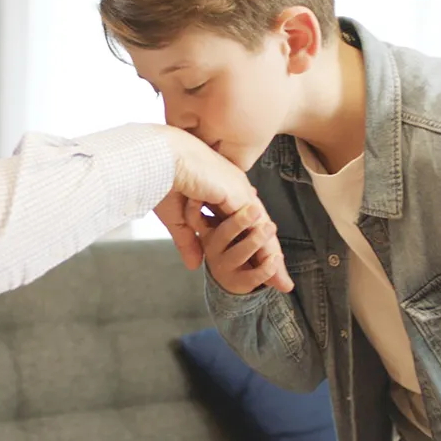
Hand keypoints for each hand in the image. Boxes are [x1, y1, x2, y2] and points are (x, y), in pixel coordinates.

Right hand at [154, 127, 292, 291]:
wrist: (158, 160)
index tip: (259, 264)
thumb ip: (188, 240)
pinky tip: (272, 264)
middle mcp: (234, 186)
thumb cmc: (161, 181)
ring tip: (282, 280)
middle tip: (282, 281)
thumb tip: (194, 265)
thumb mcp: (177, 219)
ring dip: (271, 254)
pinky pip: (257, 224)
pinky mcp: (237, 194)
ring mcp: (238, 190)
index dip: (251, 242)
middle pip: (257, 224)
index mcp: (220, 187)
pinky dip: (265, 245)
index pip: (241, 219)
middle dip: (268, 252)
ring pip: (260, 226)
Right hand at [186, 200, 289, 294]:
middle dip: (240, 221)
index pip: (197, 219)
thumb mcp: (223, 226)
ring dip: (255, 240)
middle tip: (256, 209)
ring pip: (239, 253)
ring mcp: (224, 266)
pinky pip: (253, 275)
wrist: (231, 280)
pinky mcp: (238, 282)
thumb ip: (230, 211)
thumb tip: (252, 191)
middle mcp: (213, 249)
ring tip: (271, 227)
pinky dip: (266, 267)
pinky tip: (277, 257)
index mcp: (208, 232)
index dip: (196, 210)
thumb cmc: (227, 243)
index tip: (202, 199)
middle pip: (223, 234)